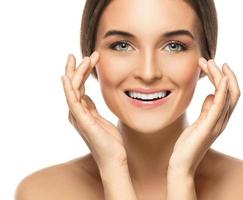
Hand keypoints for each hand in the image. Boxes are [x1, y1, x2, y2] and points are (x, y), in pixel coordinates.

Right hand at [61, 51, 127, 170]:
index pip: (79, 86)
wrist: (114, 158)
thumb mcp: (101, 119)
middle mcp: (77, 112)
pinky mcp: (82, 121)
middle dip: (75, 68)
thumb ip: (92, 108)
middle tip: (79, 54)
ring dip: (77, 73)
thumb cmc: (110, 140)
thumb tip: (86, 96)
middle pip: (73, 86)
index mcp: (82, 110)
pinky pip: (73, 102)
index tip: (90, 57)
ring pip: (73, 90)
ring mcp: (78, 116)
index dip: (82, 72)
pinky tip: (67, 77)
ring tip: (84, 59)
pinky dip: (69, 89)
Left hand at [168, 58, 240, 175]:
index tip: (213, 64)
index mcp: (219, 118)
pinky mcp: (208, 127)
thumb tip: (211, 95)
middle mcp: (222, 120)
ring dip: (220, 76)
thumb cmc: (187, 144)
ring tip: (208, 63)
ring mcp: (217, 124)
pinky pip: (220, 106)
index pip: (228, 94)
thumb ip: (206, 110)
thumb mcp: (198, 123)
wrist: (181, 164)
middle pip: (232, 92)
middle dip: (223, 73)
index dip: (224, 78)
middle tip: (209, 60)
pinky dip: (222, 91)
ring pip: (228, 95)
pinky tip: (220, 79)